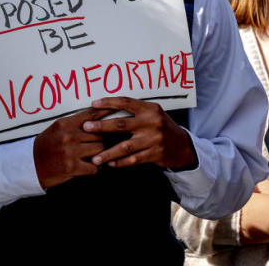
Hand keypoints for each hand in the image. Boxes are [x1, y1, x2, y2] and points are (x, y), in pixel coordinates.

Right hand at [33, 107, 110, 188]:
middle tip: (105, 141)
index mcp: (65, 124)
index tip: (119, 108)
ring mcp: (70, 151)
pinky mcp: (72, 167)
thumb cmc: (47, 145)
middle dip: (103, 138)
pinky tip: (89, 167)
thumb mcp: (58, 129)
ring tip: (94, 155)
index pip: (91, 115)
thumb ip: (75, 123)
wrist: (31, 164)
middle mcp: (69, 136)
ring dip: (99, 154)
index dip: (107, 111)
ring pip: (99, 149)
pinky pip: (94, 167)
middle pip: (99, 133)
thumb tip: (96, 118)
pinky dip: (94, 168)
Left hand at [82, 97, 197, 169]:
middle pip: (122, 124)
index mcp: (150, 109)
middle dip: (102, 126)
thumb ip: (136, 111)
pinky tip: (111, 164)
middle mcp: (152, 122)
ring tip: (95, 157)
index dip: (109, 103)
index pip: (126, 102)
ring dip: (108, 152)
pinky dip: (121, 162)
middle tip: (86, 128)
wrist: (182, 145)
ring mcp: (154, 139)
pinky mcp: (155, 154)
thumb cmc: (161, 127)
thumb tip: (108, 108)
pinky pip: (134, 159)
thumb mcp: (153, 114)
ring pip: (126, 146)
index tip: (93, 104)